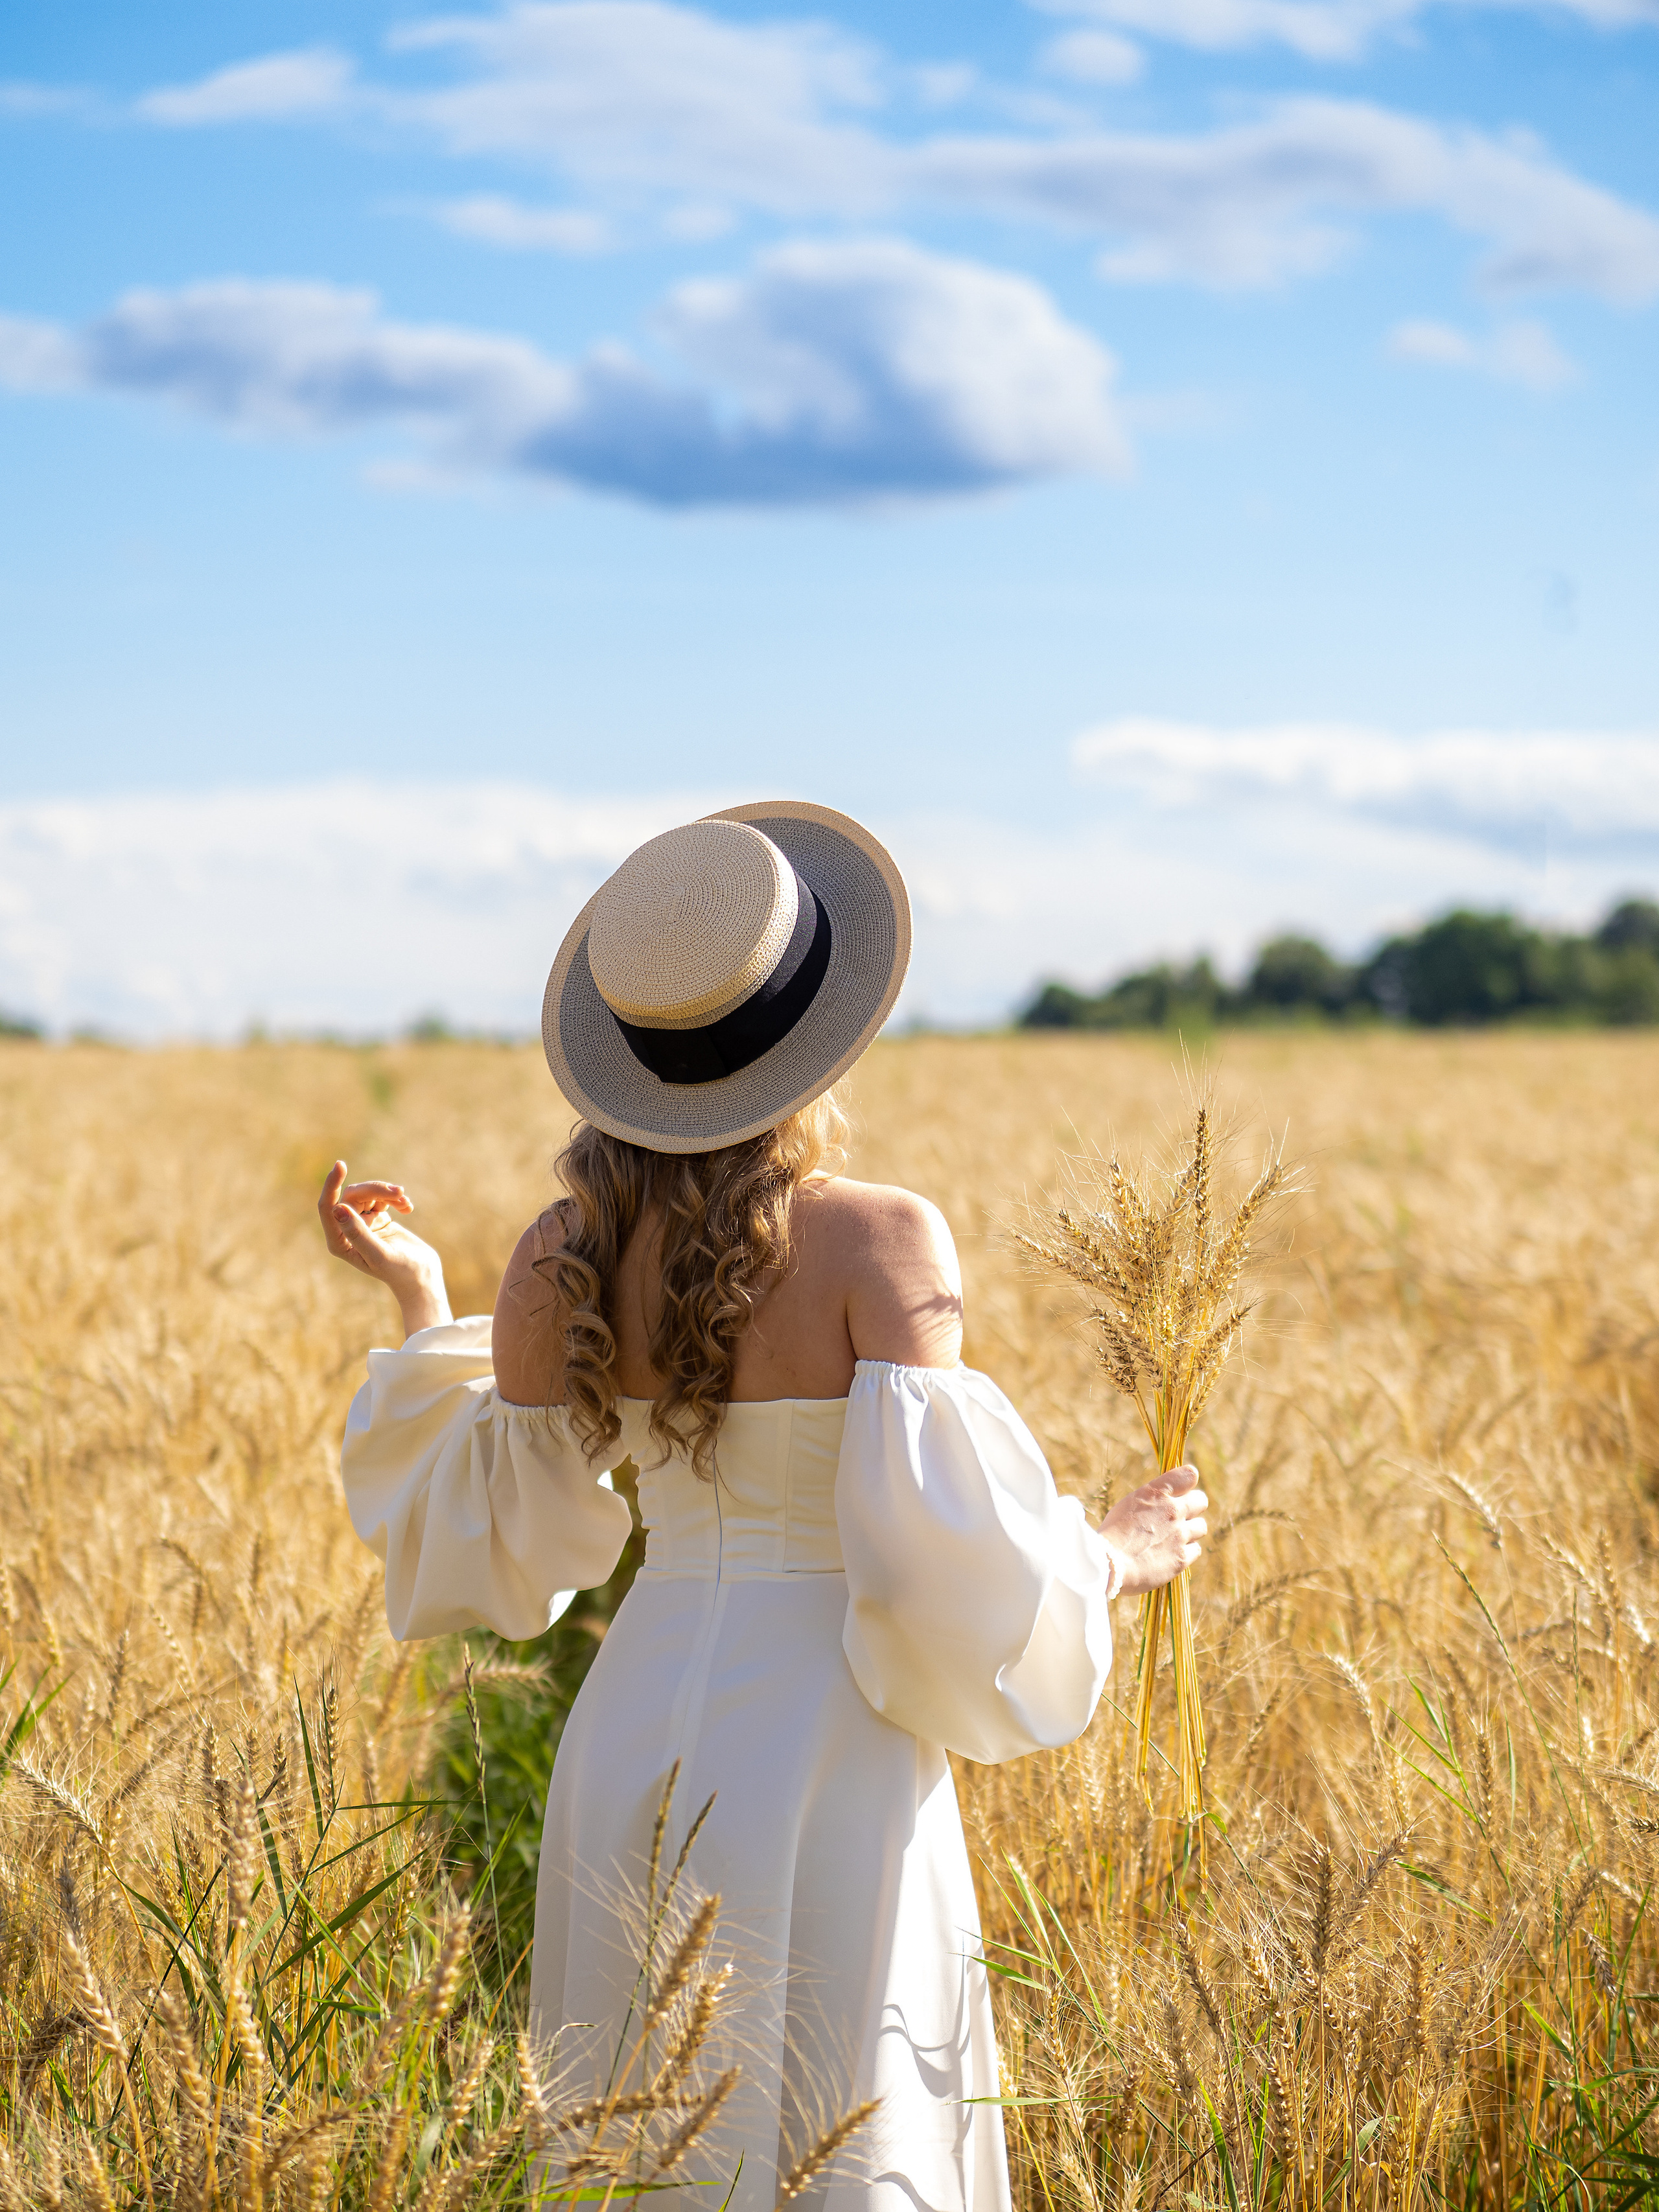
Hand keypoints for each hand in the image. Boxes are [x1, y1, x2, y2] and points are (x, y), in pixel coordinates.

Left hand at [318, 1161, 451, 1338]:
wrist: (421, 1276)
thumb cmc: (400, 1271)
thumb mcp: (378, 1254)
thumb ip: (358, 1232)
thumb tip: (338, 1208)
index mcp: (339, 1242)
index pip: (328, 1207)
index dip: (332, 1185)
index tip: (341, 1165)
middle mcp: (346, 1231)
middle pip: (352, 1196)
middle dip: (375, 1190)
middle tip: (399, 1192)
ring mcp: (362, 1223)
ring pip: (367, 1193)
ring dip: (387, 1193)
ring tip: (405, 1200)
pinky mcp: (377, 1218)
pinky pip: (381, 1197)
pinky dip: (395, 1198)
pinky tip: (408, 1207)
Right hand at [1098, 1463, 1207, 1597]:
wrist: (1109, 1563)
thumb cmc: (1113, 1532)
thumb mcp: (1130, 1503)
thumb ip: (1154, 1498)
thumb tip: (1169, 1498)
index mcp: (1157, 1492)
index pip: (1189, 1475)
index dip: (1187, 1481)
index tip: (1181, 1489)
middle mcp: (1173, 1510)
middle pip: (1201, 1501)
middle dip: (1193, 1507)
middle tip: (1179, 1516)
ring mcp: (1180, 1534)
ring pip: (1201, 1526)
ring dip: (1190, 1530)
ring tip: (1174, 1537)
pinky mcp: (1182, 1558)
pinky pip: (1196, 1549)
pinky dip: (1186, 1551)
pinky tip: (1171, 1553)